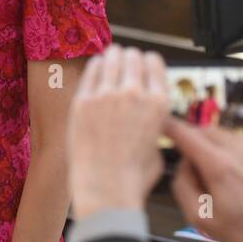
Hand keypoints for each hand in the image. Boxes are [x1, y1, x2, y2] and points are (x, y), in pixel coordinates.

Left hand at [67, 45, 170, 218]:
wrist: (106, 185)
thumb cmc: (133, 174)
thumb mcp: (158, 145)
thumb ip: (155, 124)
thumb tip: (150, 119)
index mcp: (159, 103)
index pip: (155, 64)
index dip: (148, 61)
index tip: (143, 61)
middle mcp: (135, 93)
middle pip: (133, 57)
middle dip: (129, 57)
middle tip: (124, 57)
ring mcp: (107, 95)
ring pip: (111, 59)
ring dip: (112, 56)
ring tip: (110, 56)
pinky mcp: (83, 100)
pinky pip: (91, 71)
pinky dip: (95, 66)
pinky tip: (95, 65)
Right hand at [166, 118, 242, 241]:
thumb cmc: (240, 230)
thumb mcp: (198, 218)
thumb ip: (182, 185)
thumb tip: (183, 163)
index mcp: (218, 166)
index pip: (185, 133)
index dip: (168, 126)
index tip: (157, 124)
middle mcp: (238, 150)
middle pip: (203, 130)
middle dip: (191, 140)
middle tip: (192, 166)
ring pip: (221, 135)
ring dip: (210, 146)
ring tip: (215, 173)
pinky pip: (237, 143)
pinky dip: (227, 151)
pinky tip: (233, 175)